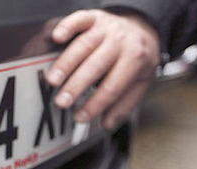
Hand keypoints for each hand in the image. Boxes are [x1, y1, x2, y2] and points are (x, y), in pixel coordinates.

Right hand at [48, 10, 159, 128]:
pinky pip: (79, 19)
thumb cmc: (137, 58)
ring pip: (83, 45)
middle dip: (76, 86)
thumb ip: (124, 105)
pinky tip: (57, 37)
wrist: (143, 27)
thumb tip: (107, 124)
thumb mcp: (140, 82)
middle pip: (96, 66)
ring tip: (53, 81)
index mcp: (135, 59)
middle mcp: (121, 41)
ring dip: (66, 64)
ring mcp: (106, 27)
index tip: (79, 117)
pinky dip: (67, 26)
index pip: (112, 87)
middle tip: (62, 102)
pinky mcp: (93, 17)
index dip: (95, 104)